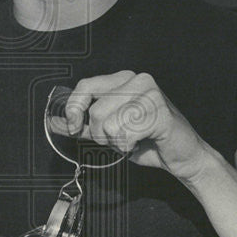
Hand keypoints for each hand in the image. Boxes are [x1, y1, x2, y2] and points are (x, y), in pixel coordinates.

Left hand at [56, 71, 211, 183]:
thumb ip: (81, 125)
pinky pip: (124, 134)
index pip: (85, 85)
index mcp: (123, 79)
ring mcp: (150, 94)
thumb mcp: (108, 132)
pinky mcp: (160, 112)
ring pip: (107, 123)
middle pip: (94, 110)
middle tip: (117, 138)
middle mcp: (137, 80)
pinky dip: (128, 146)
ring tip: (131, 140)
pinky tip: (142, 143)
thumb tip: (54, 121)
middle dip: (99, 134)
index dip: (73, 109)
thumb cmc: (147, 141)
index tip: (73, 127)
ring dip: (115, 142)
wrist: (182, 156)